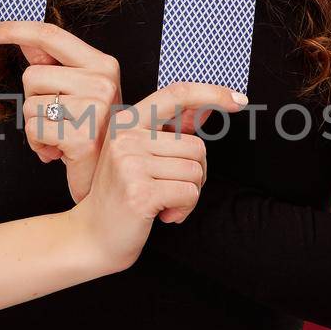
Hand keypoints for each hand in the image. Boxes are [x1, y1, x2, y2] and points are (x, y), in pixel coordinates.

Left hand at [0, 20, 120, 202]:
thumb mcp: (79, 94)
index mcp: (103, 64)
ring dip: (36, 126)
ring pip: (30, 105)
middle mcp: (103, 81)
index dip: (14, 29)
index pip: (51, 35)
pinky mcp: (82, 137)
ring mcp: (95, 108)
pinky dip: (37, 144)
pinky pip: (34, 129)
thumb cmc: (91, 135)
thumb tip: (24, 39)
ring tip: (60, 138)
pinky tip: (58, 152)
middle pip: (32, 75)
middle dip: (34, 101)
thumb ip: (54, 66)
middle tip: (60, 120)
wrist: (110, 178)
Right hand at [71, 81, 248, 271]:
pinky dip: (184, 209)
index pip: (176, 94)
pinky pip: (189, 193)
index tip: (239, 100)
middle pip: (196, 146)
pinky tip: (163, 215)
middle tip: (169, 189)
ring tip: (164, 203)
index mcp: (127, 122)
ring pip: (196, 171)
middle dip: (195, 174)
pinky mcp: (140, 192)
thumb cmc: (121, 196)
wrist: (92, 236)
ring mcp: (130, 164)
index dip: (211, 93)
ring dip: (189, 195)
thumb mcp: (141, 156)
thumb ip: (172, 131)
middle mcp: (126, 137)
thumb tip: (208, 108)